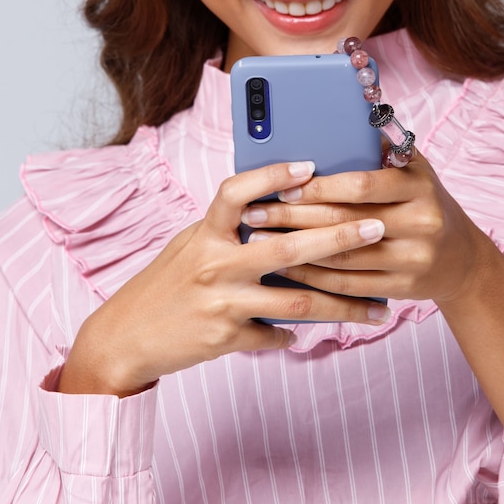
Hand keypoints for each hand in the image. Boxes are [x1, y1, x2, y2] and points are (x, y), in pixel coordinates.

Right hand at [59, 161, 390, 396]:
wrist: (126, 336)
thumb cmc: (164, 286)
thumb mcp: (190, 246)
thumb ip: (228, 232)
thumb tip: (275, 214)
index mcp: (205, 234)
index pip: (236, 192)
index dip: (272, 176)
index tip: (311, 167)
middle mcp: (215, 264)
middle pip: (288, 248)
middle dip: (339, 238)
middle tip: (378, 229)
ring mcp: (223, 302)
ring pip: (296, 302)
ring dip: (343, 306)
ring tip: (377, 310)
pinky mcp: (226, 337)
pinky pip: (275, 335)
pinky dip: (293, 335)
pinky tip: (307, 334)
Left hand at [240, 152, 493, 304]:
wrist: (462, 259)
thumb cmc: (425, 204)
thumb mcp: (415, 171)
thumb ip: (382, 151)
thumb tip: (339, 120)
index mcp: (418, 187)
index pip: (362, 186)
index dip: (319, 187)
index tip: (283, 186)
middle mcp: (421, 223)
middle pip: (344, 222)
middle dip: (292, 218)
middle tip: (255, 214)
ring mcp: (413, 259)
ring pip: (343, 258)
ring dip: (295, 251)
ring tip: (260, 241)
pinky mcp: (404, 288)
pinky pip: (349, 285)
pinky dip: (314, 278)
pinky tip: (287, 269)